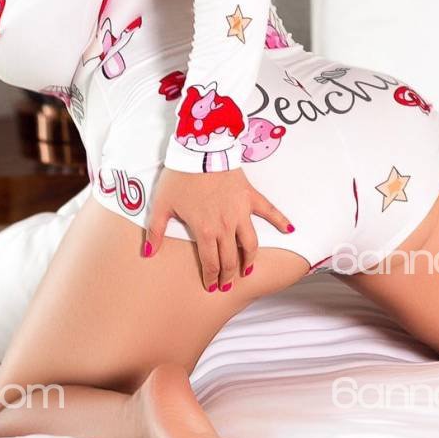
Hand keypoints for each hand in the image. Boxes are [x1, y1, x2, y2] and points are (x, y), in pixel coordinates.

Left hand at [143, 167, 294, 290]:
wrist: (199, 150)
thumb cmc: (179, 177)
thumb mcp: (161, 205)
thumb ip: (155, 231)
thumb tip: (148, 253)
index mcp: (205, 230)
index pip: (210, 263)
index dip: (211, 278)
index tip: (211, 287)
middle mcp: (226, 226)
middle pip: (230, 259)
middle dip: (229, 276)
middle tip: (227, 285)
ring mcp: (240, 212)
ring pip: (250, 244)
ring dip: (250, 259)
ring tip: (248, 270)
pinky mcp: (250, 196)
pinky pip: (269, 211)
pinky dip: (281, 220)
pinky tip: (289, 229)